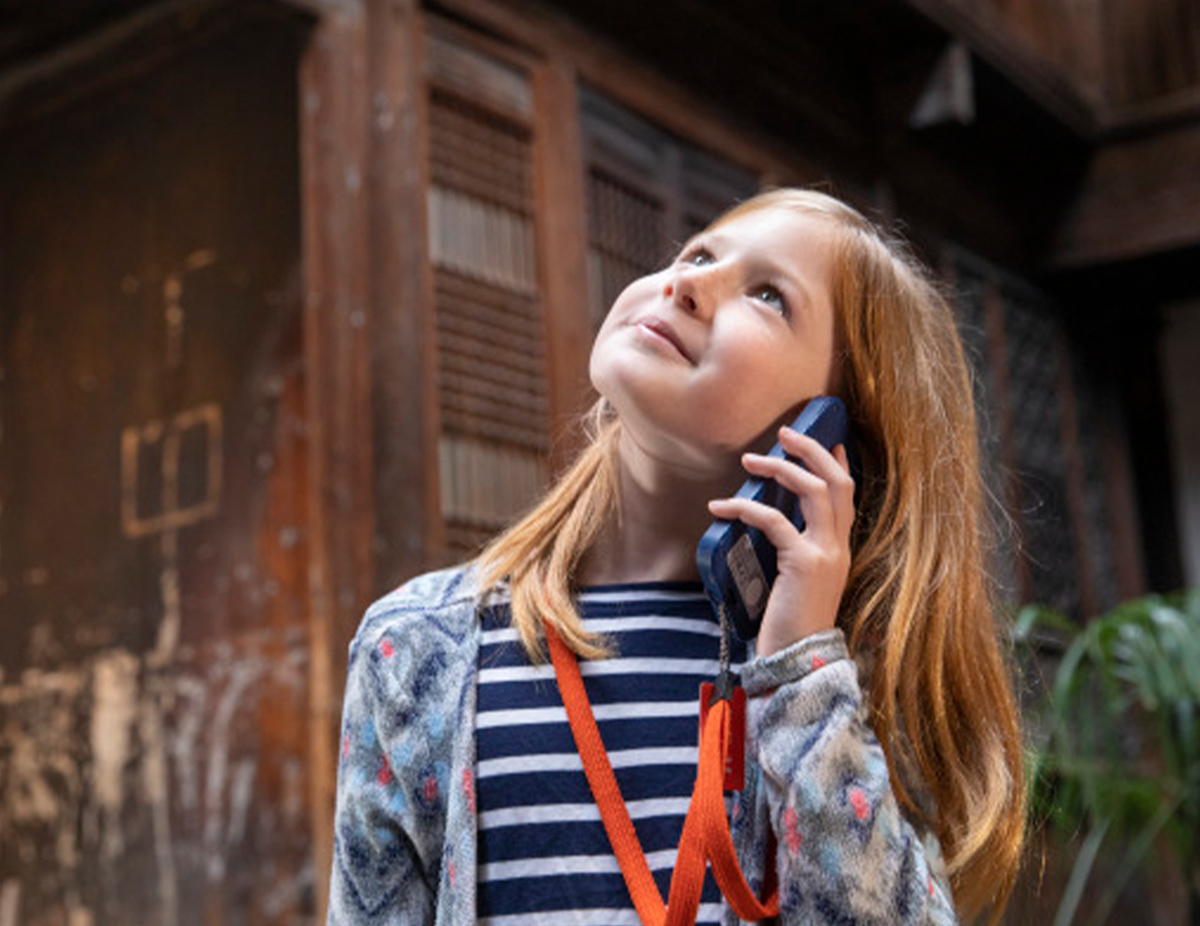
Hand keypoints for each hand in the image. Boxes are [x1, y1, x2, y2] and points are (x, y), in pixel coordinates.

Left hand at [707, 427, 855, 657]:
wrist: (796, 663)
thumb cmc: (788, 625)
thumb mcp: (797, 582)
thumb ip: (794, 552)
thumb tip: (770, 525)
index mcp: (839, 550)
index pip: (847, 495)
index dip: (837, 463)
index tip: (827, 439)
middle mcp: (839, 547)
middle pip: (837, 482)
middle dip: (812, 450)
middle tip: (785, 432)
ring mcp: (825, 554)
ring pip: (814, 491)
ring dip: (781, 468)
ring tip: (751, 460)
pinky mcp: (803, 564)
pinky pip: (775, 521)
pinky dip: (745, 508)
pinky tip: (721, 508)